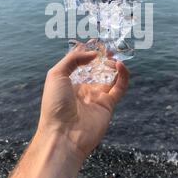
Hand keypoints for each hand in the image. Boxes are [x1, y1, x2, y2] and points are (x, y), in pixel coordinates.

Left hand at [37, 45, 129, 160]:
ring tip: (112, 56)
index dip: (87, 53)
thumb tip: (93, 54)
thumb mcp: (56, 75)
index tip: (94, 43)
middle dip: (102, 58)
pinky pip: (119, 87)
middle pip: (97, 69)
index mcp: (69, 82)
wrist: (63, 134)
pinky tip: (119, 64)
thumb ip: (73, 60)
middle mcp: (83, 89)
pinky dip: (122, 75)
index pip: (80, 64)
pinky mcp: (109, 105)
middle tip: (107, 48)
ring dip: (113, 65)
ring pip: (110, 77)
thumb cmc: (55, 104)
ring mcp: (97, 97)